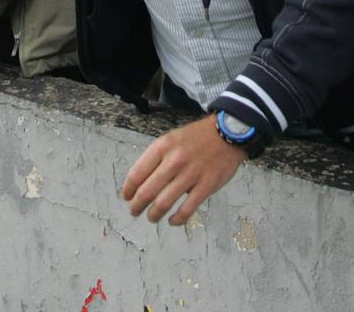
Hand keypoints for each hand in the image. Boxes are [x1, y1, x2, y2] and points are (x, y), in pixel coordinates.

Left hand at [121, 116, 247, 225]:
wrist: (227, 133)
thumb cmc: (196, 137)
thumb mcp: (170, 139)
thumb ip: (155, 158)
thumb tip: (140, 181)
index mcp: (162, 147)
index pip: (137, 174)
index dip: (128, 190)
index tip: (126, 197)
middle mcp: (174, 161)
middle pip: (147, 191)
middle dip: (137, 206)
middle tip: (134, 211)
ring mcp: (191, 174)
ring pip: (164, 203)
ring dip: (154, 214)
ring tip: (151, 217)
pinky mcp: (206, 186)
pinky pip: (187, 209)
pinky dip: (177, 220)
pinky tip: (172, 221)